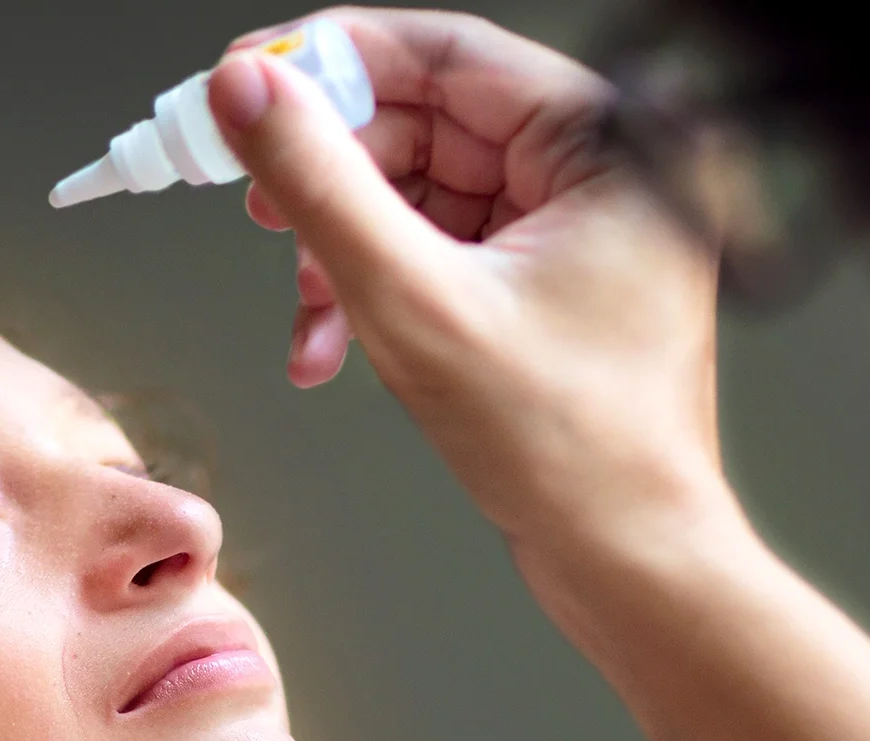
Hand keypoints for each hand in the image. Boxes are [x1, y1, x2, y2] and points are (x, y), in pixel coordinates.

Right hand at [212, 9, 742, 593]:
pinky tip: (332, 344)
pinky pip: (436, 248)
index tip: (243, 82)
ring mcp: (575, 224)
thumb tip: (249, 95)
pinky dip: (373, 289)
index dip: (330, 61)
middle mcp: (605, 166)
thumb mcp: (414, 302)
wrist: (626, 560)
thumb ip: (321, 185)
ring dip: (342, 250)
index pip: (447, 52)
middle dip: (331, 179)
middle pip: (424, 120)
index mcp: (613, 140)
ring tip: (309, 313)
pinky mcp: (546, 278)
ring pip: (418, 190)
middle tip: (256, 205)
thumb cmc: (572, 450)